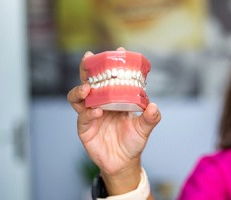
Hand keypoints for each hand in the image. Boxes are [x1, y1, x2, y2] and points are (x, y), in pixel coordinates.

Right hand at [67, 48, 160, 195]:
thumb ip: (150, 118)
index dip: (113, 64)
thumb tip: (153, 106)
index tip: (120, 51)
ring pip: (77, 97)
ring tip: (88, 88)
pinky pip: (82, 116)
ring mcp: (90, 114)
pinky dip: (89, 112)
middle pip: (89, 81)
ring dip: (80, 90)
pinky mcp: (84, 127)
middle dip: (87, 69)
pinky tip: (97, 111)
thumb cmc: (133, 142)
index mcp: (113, 98)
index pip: (111, 78)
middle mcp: (100, 103)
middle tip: (89, 58)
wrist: (123, 162)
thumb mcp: (144, 128)